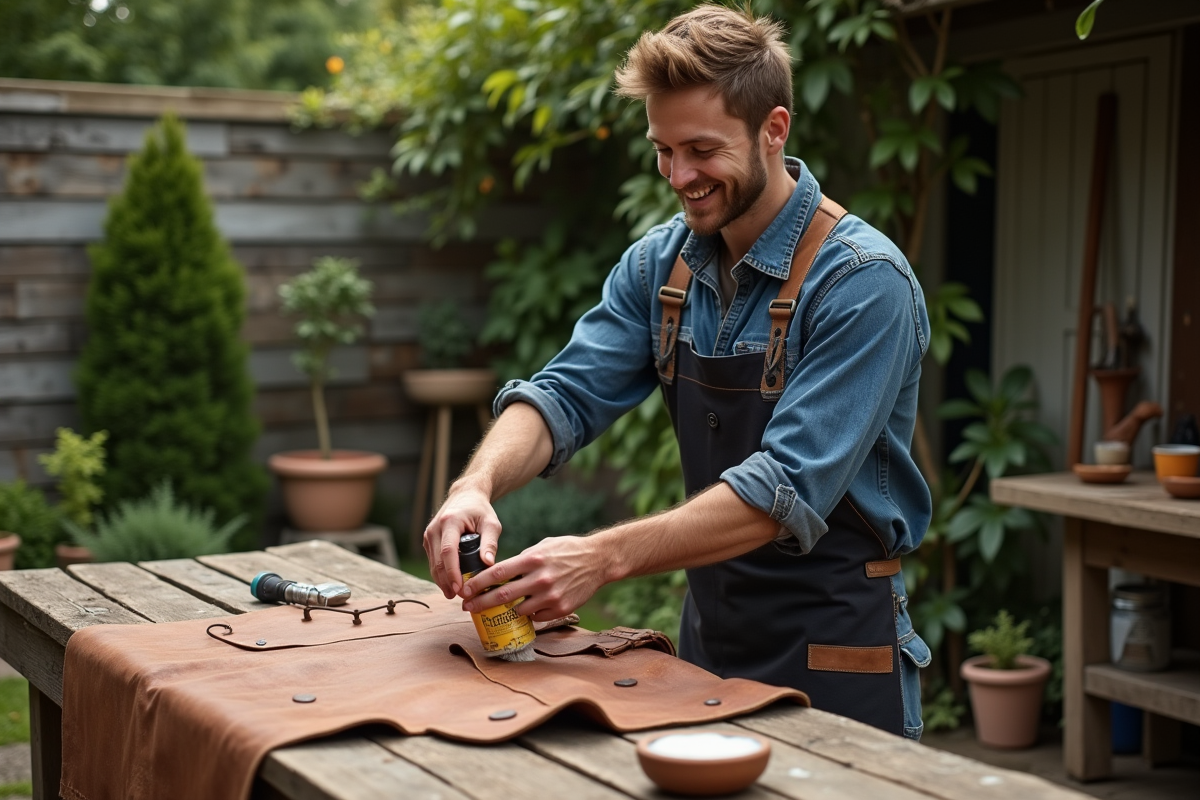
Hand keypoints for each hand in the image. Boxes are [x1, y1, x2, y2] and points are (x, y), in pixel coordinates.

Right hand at [423, 483, 501, 598]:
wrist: (465, 495)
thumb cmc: (480, 510)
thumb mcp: (491, 523)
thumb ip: (490, 543)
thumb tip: (489, 564)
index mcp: (450, 522)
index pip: (448, 551)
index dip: (452, 572)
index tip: (459, 588)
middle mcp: (435, 528)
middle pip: (438, 561)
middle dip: (446, 581)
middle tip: (459, 597)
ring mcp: (429, 534)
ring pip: (432, 564)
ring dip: (442, 581)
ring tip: (454, 595)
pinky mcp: (428, 540)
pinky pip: (433, 561)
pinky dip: (440, 574)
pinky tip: (449, 584)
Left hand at [461, 535, 608, 621]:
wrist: (598, 560)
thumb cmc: (567, 550)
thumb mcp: (542, 547)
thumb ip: (522, 560)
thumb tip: (499, 572)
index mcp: (532, 559)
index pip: (497, 572)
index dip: (478, 583)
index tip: (465, 590)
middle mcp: (540, 578)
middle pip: (502, 595)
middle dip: (481, 603)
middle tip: (468, 607)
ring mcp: (551, 595)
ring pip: (519, 610)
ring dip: (507, 610)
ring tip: (501, 609)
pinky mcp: (561, 608)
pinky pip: (537, 617)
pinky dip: (530, 614)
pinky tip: (529, 608)